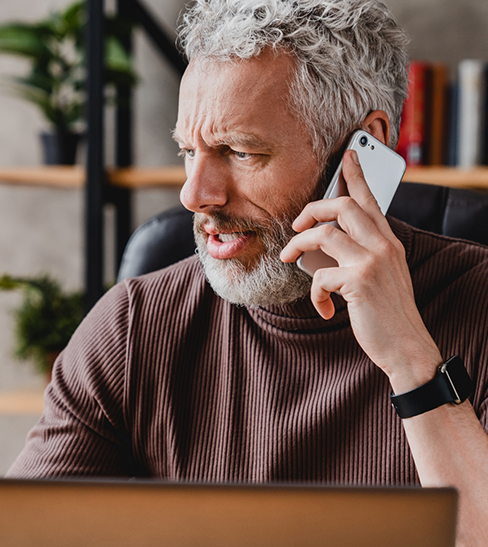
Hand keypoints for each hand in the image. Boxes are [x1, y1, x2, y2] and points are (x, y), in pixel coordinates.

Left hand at [281, 150, 441, 390]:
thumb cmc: (388, 312)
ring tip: (289, 258)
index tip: (348, 155)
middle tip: (296, 225)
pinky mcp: (359, 281)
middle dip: (311, 210)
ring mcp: (372, 261)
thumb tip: (325, 245)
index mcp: (389, 241)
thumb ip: (363, 254)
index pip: (370, 199)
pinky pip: (320, 275)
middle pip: (342, 206)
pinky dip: (315, 293)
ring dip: (298, 245)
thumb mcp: (383, 276)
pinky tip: (324, 307)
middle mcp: (383, 245)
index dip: (356, 175)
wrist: (406, 346)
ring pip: (323, 234)